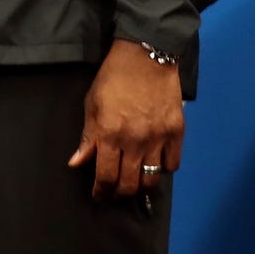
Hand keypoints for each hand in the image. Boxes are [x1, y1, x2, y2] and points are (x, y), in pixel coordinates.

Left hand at [69, 38, 184, 200]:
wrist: (146, 57)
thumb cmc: (112, 79)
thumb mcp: (91, 105)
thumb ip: (87, 138)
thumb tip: (77, 163)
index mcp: (109, 134)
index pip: (105, 175)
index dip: (101, 191)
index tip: (99, 195)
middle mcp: (135, 141)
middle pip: (130, 183)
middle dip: (120, 194)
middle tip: (115, 194)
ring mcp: (159, 138)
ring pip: (152, 179)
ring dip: (142, 186)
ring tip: (134, 184)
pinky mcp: (177, 133)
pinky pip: (173, 164)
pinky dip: (163, 169)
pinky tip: (155, 164)